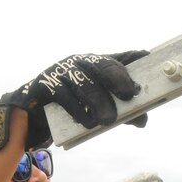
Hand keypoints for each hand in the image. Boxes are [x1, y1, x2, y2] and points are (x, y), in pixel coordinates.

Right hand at [0, 51, 147, 151]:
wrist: (32, 114)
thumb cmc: (71, 109)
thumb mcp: (98, 108)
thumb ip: (121, 113)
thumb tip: (142, 119)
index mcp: (96, 65)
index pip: (119, 58)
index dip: (135, 57)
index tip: (149, 58)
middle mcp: (80, 63)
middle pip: (102, 65)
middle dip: (118, 78)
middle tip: (129, 95)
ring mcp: (62, 71)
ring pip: (85, 83)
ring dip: (99, 102)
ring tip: (108, 120)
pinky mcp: (45, 84)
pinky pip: (64, 96)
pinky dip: (78, 111)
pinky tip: (88, 123)